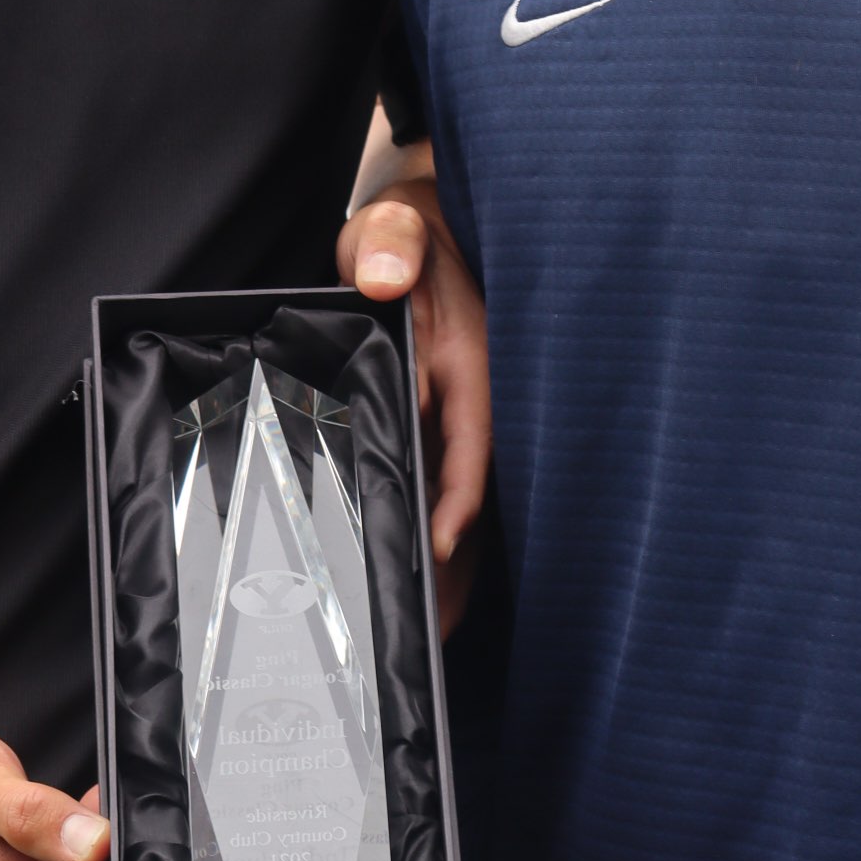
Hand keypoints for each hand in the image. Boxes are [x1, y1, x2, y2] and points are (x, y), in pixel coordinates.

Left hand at [337, 169, 489, 600]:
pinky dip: (435, 538)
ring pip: (462, 505)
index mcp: (475, 360)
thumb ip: (391, 245)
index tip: (443, 547)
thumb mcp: (394, 228)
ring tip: (424, 632)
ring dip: (449, 567)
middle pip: (473, 493)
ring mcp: (462, 420)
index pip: (474, 439)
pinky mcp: (445, 428)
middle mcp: (477, 400)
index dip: (460, 496)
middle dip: (457, 563)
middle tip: (429, 627)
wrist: (419, 230)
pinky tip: (418, 585)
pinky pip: (445, 492)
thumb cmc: (406, 234)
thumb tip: (383, 276)